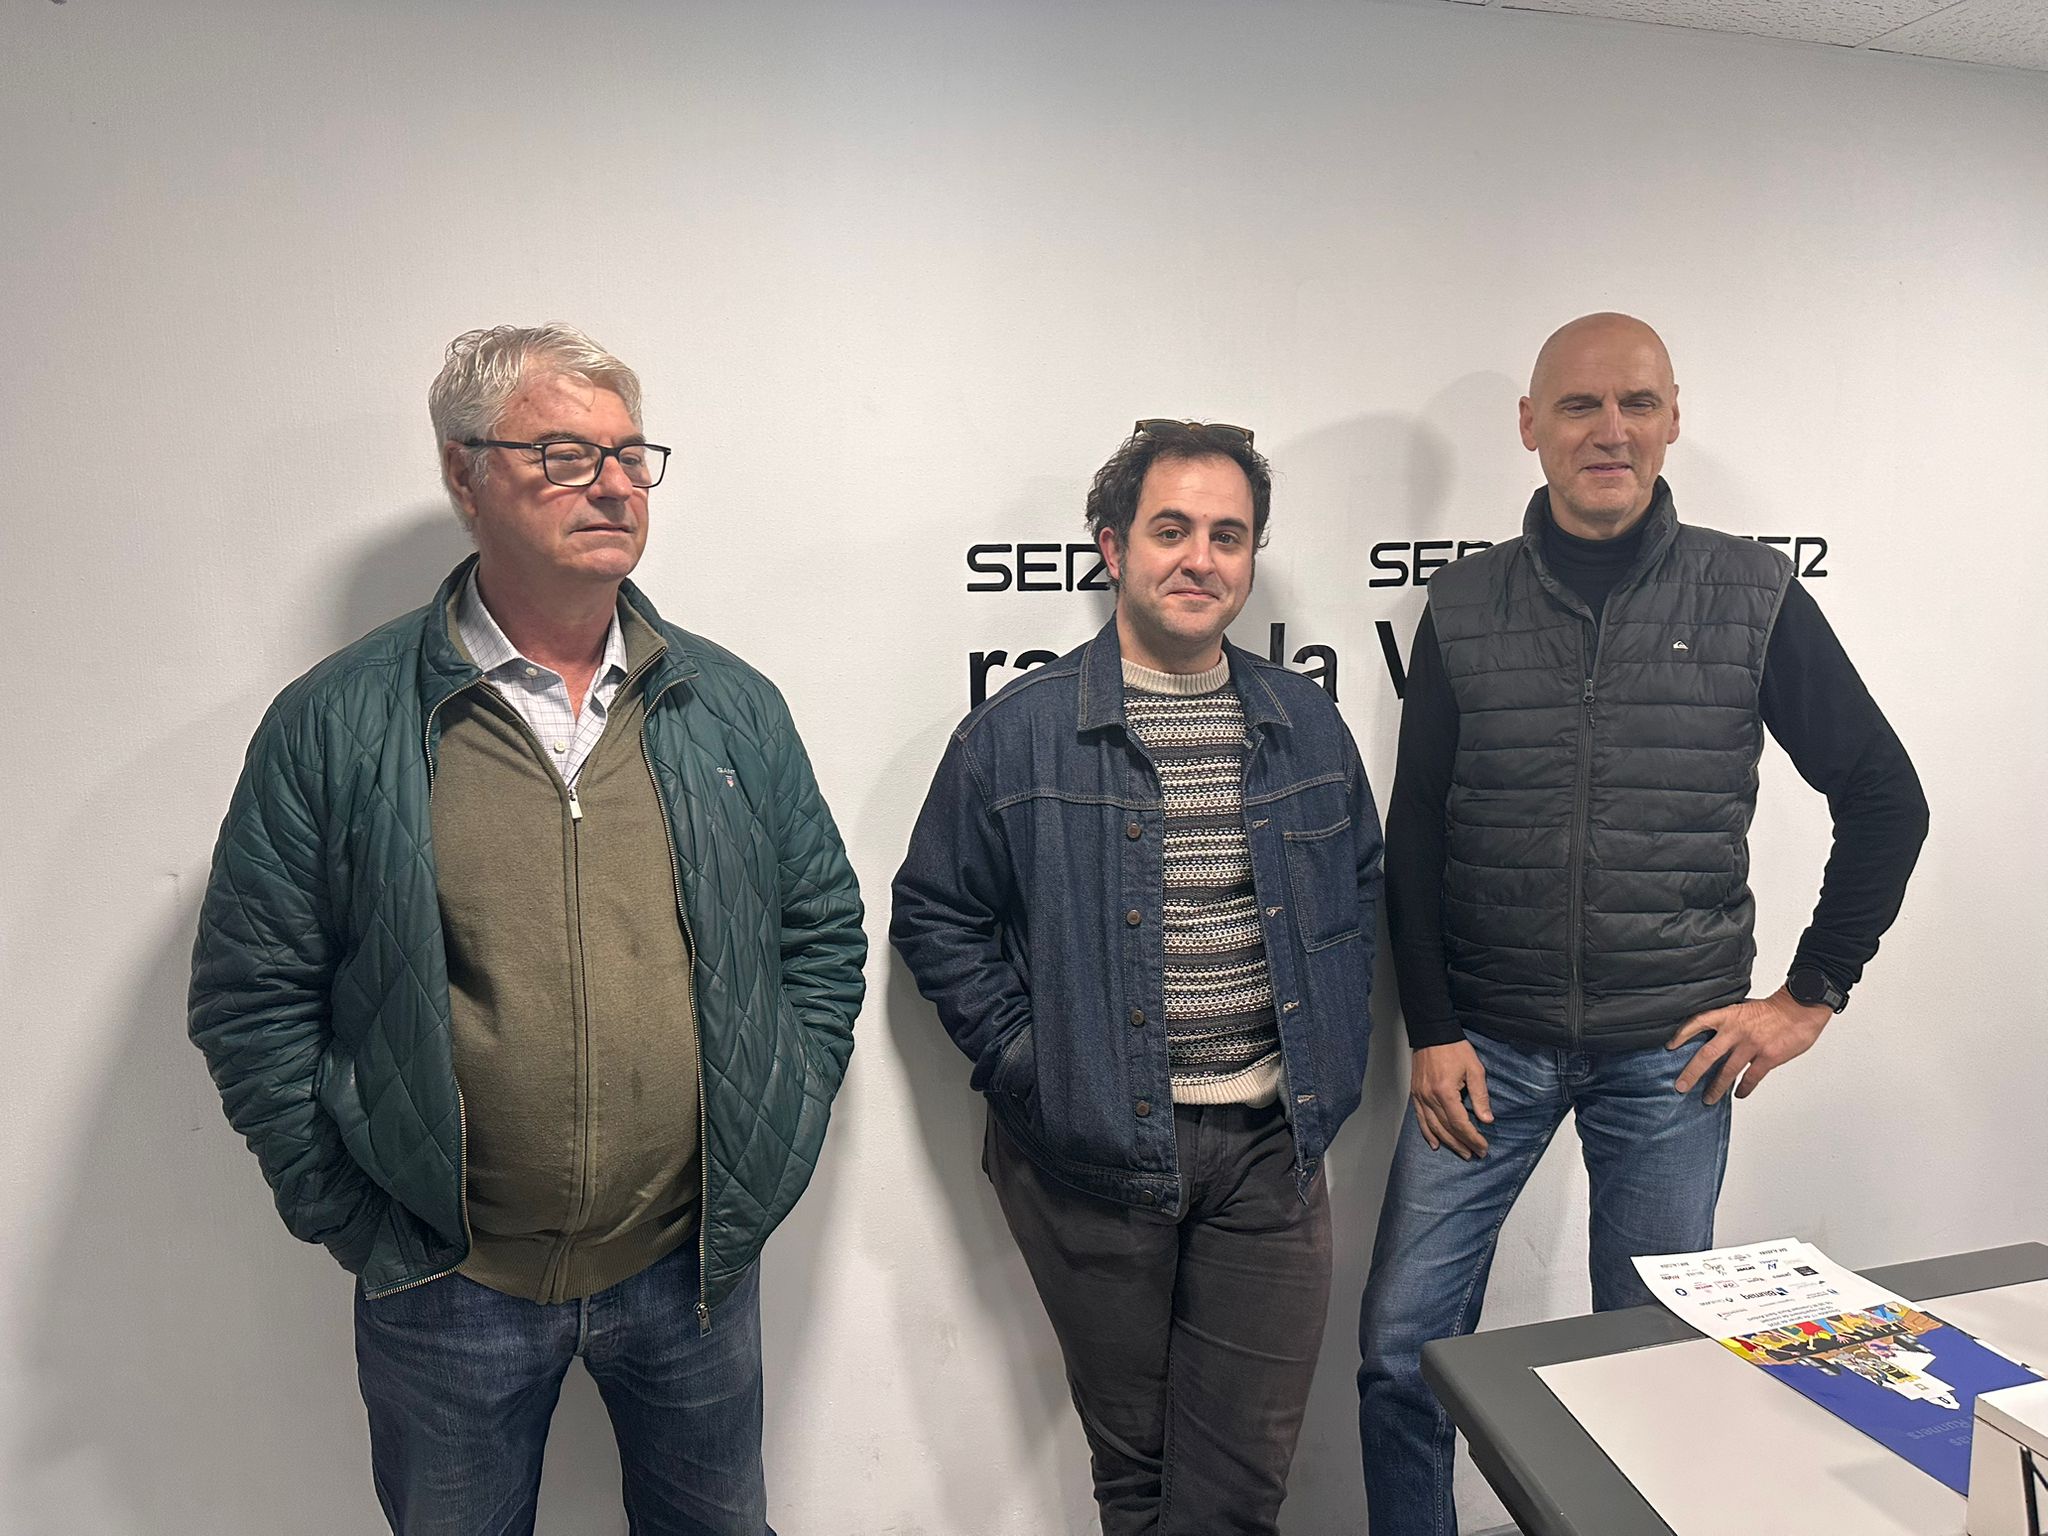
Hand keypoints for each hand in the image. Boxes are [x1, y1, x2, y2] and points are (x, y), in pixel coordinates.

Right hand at [1409, 1040, 1492, 1158]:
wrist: (1432, 1033)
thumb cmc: (1454, 1048)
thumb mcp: (1474, 1070)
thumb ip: (1480, 1096)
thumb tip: (1486, 1119)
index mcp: (1445, 1092)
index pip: (1461, 1123)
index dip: (1473, 1138)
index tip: (1483, 1147)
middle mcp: (1430, 1097)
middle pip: (1447, 1129)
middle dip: (1462, 1144)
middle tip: (1475, 1154)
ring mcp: (1420, 1096)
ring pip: (1433, 1127)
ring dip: (1447, 1142)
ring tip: (1461, 1152)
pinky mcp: (1416, 1094)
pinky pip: (1420, 1119)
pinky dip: (1427, 1133)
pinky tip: (1434, 1143)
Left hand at [1668, 986, 1831, 1104]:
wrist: (1801, 1008)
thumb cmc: (1774, 1009)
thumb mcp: (1744, 1008)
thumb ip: (1729, 1021)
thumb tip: (1713, 1035)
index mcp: (1728, 1015)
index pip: (1697, 1022)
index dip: (1681, 1034)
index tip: (1669, 1047)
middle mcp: (1736, 1031)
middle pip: (1707, 1054)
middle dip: (1692, 1073)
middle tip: (1681, 1086)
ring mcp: (1752, 1045)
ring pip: (1727, 1071)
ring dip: (1716, 1088)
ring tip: (1708, 1099)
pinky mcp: (1768, 1057)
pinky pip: (1751, 1078)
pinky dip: (1743, 1088)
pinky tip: (1738, 1094)